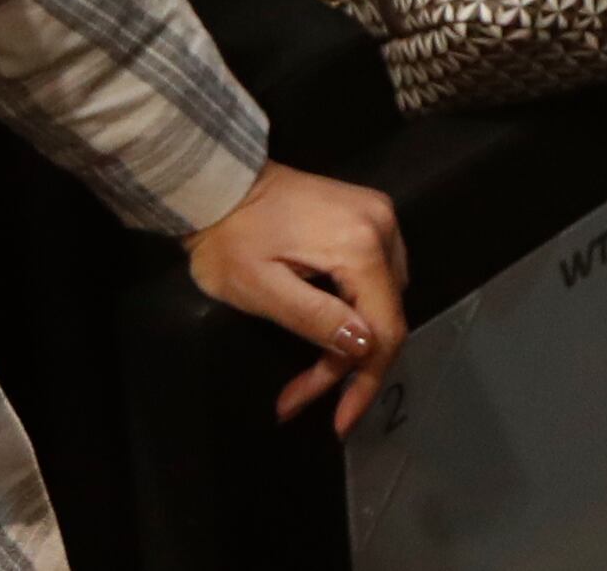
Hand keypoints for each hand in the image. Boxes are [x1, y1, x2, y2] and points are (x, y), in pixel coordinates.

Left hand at [184, 162, 406, 438]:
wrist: (219, 184)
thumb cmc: (229, 241)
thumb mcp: (260, 290)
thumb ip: (314, 318)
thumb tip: (364, 347)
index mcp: (360, 246)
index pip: (383, 329)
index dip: (364, 382)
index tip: (339, 423)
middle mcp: (383, 227)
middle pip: (386, 316)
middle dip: (348, 366)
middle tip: (301, 395)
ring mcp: (379, 216)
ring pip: (386, 298)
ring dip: (353, 340)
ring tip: (311, 369)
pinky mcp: (368, 213)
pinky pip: (378, 274)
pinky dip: (358, 308)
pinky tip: (329, 326)